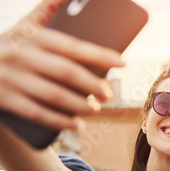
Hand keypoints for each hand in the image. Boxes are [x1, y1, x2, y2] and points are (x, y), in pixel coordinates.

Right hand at [0, 0, 124, 130]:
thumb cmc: (11, 46)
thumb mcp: (25, 26)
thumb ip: (47, 10)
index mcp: (32, 35)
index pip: (72, 46)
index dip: (100, 55)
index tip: (122, 62)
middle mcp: (21, 55)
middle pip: (66, 72)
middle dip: (93, 85)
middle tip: (109, 94)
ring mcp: (11, 78)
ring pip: (54, 95)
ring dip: (80, 105)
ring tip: (96, 109)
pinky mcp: (4, 99)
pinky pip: (37, 114)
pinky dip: (60, 121)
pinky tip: (77, 125)